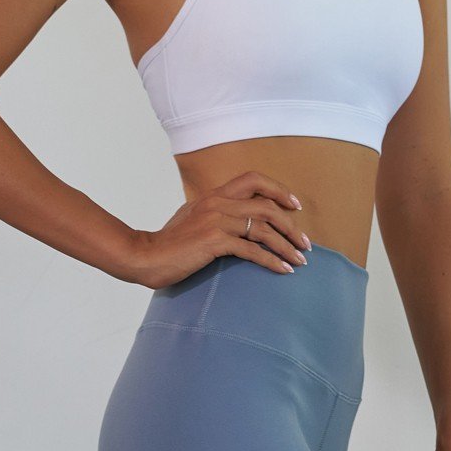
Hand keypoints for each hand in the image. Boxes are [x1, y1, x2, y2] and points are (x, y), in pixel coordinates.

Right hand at [122, 171, 312, 287]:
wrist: (145, 256)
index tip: (295, 207)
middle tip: (306, 244)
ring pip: (264, 228)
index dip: (279, 190)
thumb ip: (214, 213)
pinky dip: (271, 260)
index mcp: (214, 194)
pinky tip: (283, 270)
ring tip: (300, 261)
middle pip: (267, 206)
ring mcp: (216, 221)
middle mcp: (218, 203)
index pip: (253, 179)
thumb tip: (236, 219)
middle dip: (292, 226)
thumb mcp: (193, 217)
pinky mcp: (214, 242)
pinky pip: (252, 250)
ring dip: (287, 246)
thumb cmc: (169, 243)